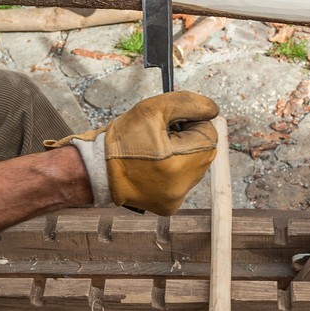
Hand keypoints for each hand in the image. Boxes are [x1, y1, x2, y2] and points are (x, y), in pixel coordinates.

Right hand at [46, 91, 218, 215]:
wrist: (96, 170)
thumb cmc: (122, 140)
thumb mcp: (152, 109)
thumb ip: (187, 104)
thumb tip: (212, 109)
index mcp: (179, 162)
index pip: (210, 134)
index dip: (193, 123)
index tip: (173, 123)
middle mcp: (182, 185)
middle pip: (205, 152)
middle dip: (189, 139)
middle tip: (164, 136)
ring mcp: (176, 198)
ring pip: (195, 167)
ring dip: (183, 156)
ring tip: (157, 152)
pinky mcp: (169, 206)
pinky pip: (183, 183)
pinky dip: (174, 172)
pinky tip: (155, 167)